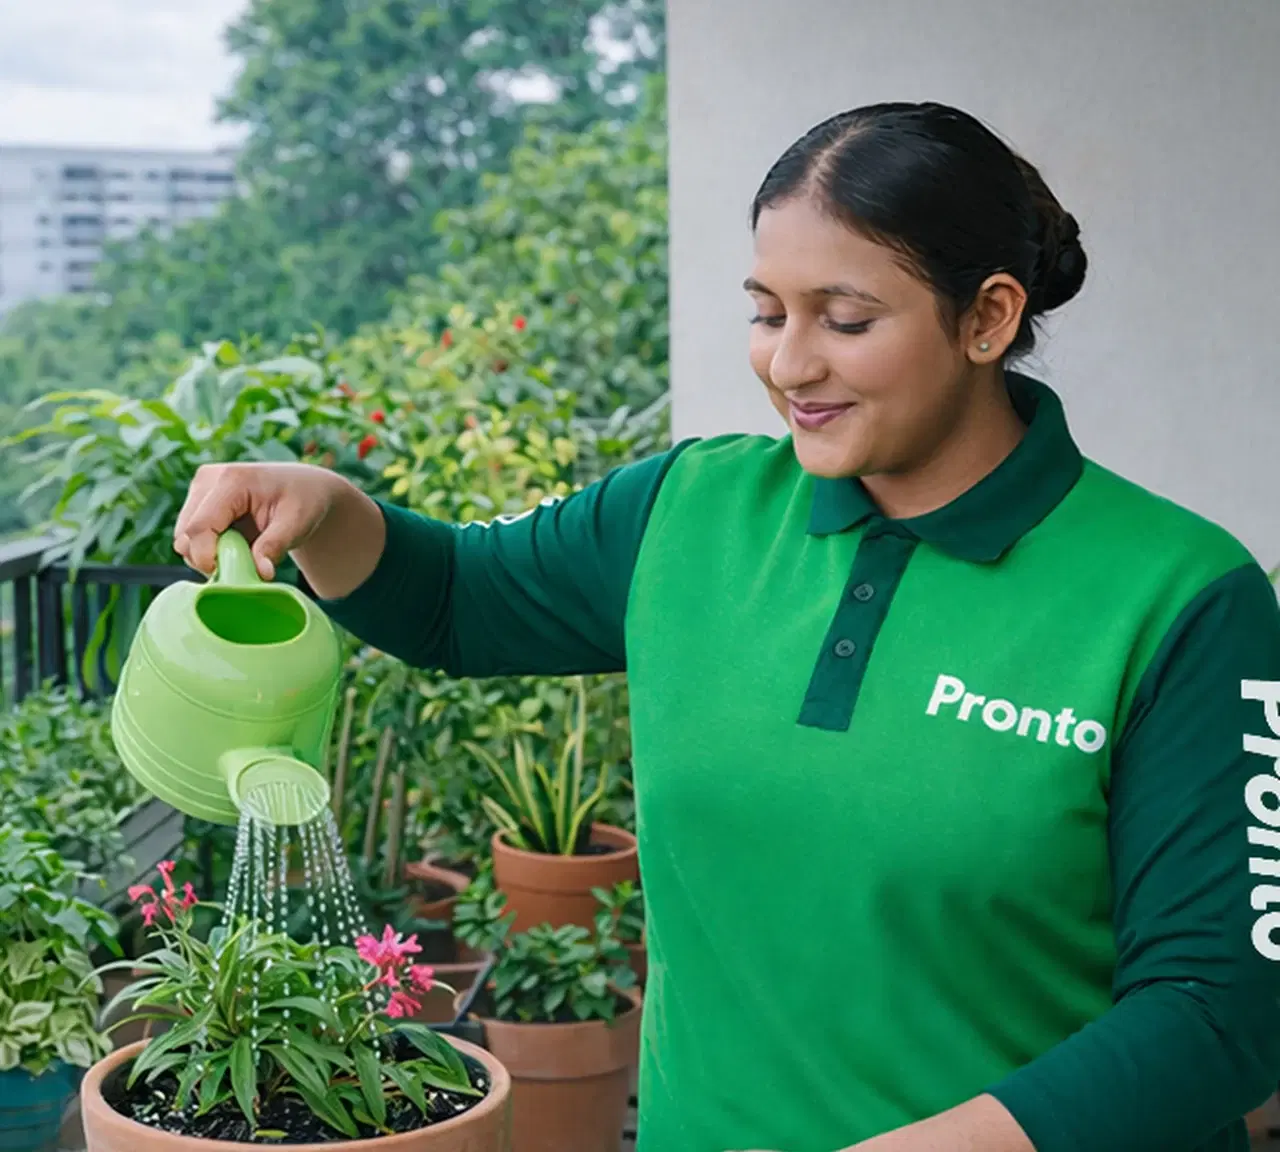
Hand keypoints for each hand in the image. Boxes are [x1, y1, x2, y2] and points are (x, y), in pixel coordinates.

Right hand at [174, 461, 347, 580]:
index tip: (230, 577)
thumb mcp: (297, 524)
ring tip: (243, 552)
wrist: (304, 487)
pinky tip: (235, 544)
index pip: (199, 527)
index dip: (207, 558)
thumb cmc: (304, 501)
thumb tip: (261, 574)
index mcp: (232, 480)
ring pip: (183, 538)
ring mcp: (200, 487)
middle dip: (208, 558)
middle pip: (186, 535)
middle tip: (243, 566)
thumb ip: (274, 547)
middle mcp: (208, 479)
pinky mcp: (198, 500)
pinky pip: (190, 536)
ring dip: (207, 554)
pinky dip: (208, 548)